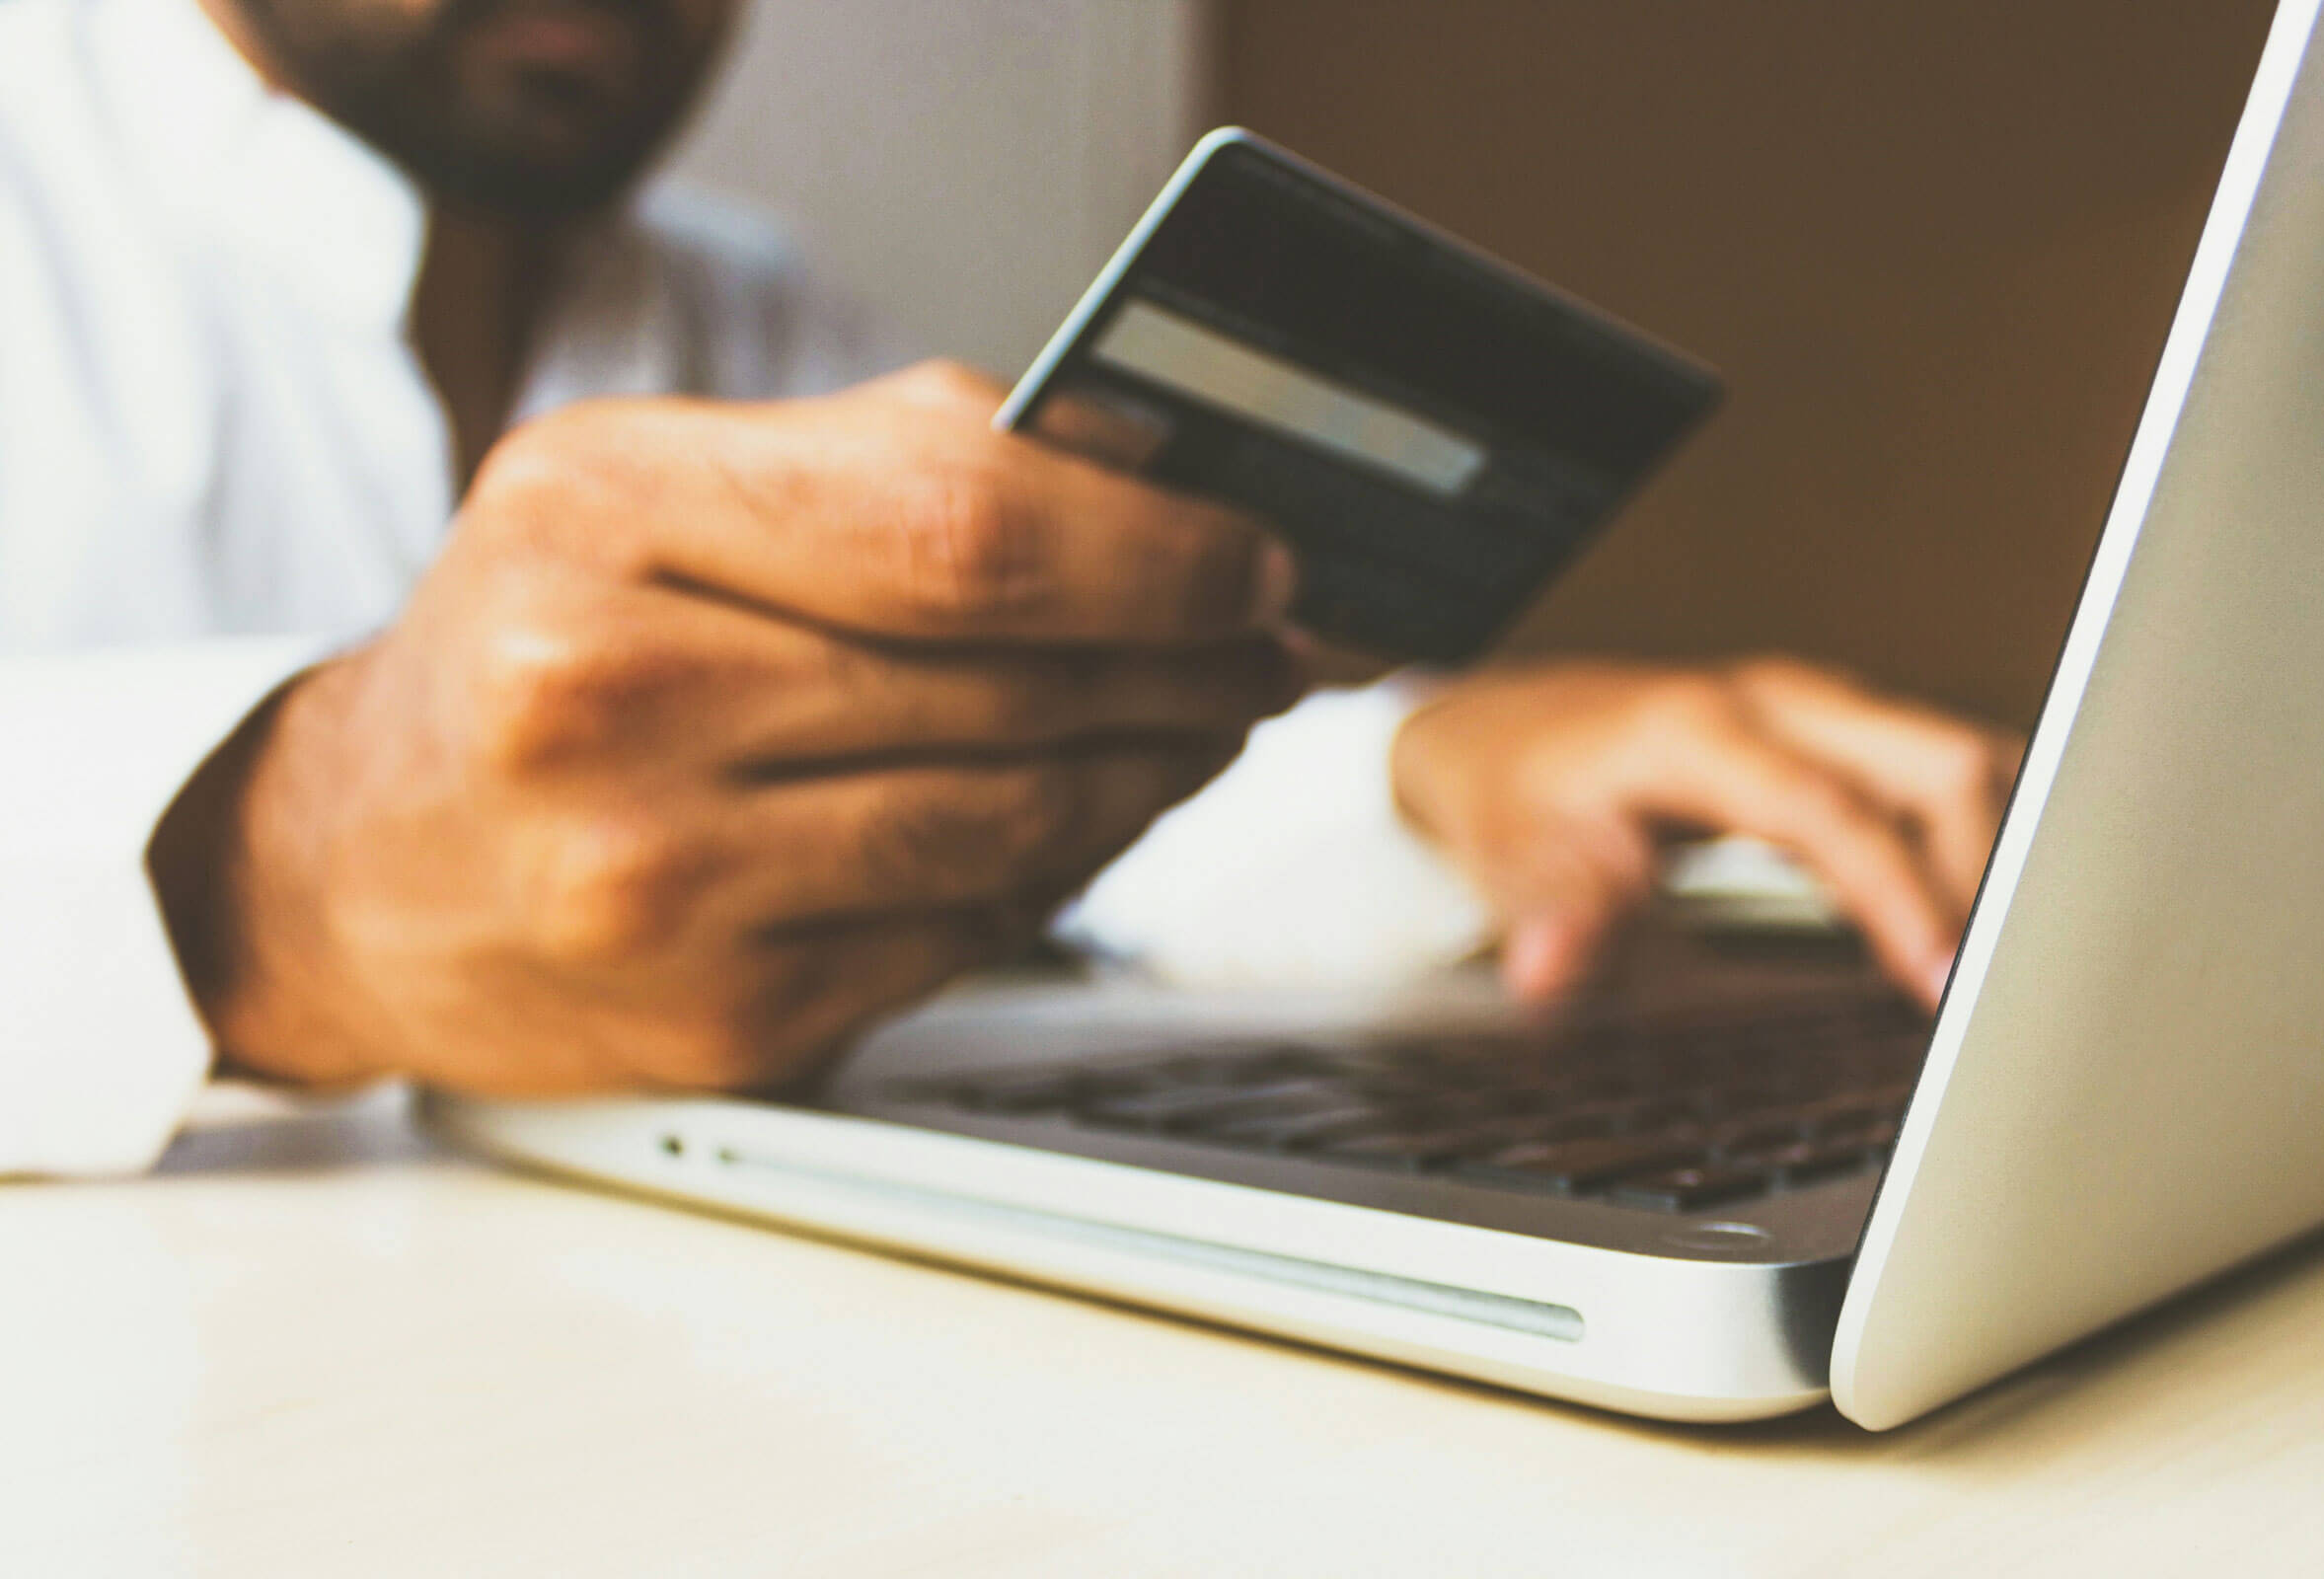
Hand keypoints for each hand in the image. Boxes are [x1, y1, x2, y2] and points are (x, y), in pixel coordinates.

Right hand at [151, 363, 1300, 1094]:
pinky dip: (1058, 873)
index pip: (961, 526)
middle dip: (1189, 662)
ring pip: (1013, 824)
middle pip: (1011, 679)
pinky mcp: (718, 1019)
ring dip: (1151, 772)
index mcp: (601, 512)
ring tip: (1203, 725)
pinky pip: (965, 934)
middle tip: (1269, 647)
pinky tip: (1088, 820)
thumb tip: (1148, 478)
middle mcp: (608, 699)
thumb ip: (886, 462)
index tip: (1257, 556)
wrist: (353, 868)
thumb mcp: (651, 487)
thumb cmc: (531, 647)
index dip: (1155, 549)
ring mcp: (658, 882)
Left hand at [1389, 658, 2020, 1006]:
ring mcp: (1815, 709)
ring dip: (2002, 851)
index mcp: (1700, 729)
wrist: (1500, 728)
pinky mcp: (1835, 732)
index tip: (1943, 981)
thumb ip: (1552, 910)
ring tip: (2022, 961)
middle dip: (1991, 871)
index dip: (1900, 895)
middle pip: (1937, 762)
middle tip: (2007, 987)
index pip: (1834, 811)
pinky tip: (1992, 913)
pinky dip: (1981, 836)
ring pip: (1958, 757)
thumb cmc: (1514, 791)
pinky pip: (1940, 773)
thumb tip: (1549, 969)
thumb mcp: (1511, 855)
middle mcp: (1775, 702)